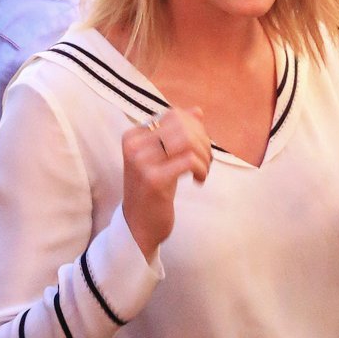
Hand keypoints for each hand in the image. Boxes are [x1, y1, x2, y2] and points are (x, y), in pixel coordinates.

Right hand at [122, 106, 211, 259]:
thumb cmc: (153, 190)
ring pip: (187, 141)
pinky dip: (201, 169)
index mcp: (134, 135)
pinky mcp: (154, 179)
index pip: (174, 115)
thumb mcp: (163, 158)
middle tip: (204, 161)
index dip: (195, 129)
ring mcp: (141, 162)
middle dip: (203, 142)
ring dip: (204, 155)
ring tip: (202, 170)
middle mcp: (134, 145)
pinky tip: (198, 180)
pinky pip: (189, 160)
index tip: (199, 148)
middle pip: (183, 126)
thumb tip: (197, 111)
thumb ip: (177, 133)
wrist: (138, 226)